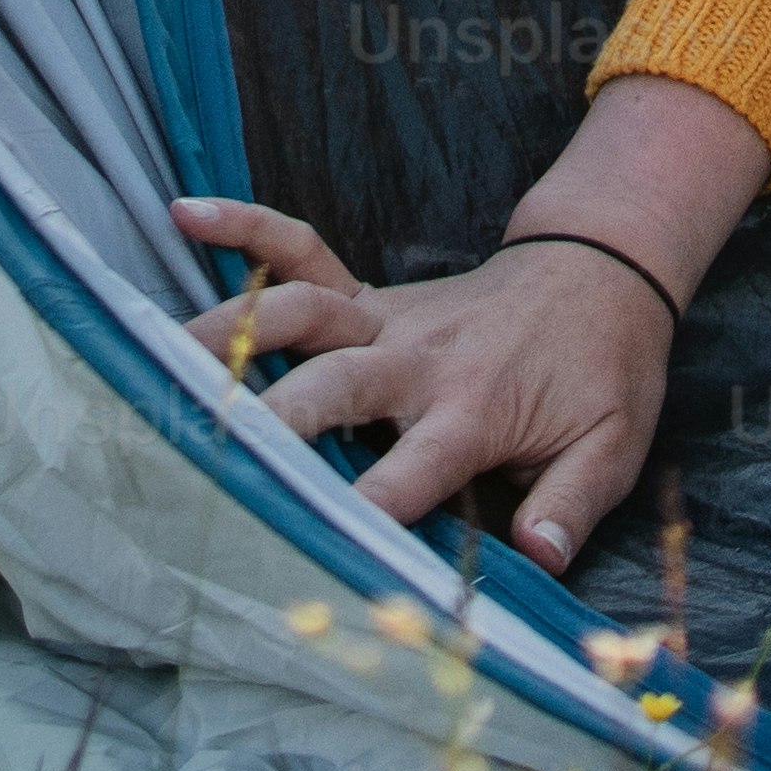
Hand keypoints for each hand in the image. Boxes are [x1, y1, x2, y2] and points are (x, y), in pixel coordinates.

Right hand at [170, 193, 677, 568]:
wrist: (604, 272)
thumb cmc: (603, 371)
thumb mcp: (612, 446)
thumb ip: (569, 504)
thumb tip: (537, 558)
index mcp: (473, 411)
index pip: (408, 476)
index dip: (363, 518)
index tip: (313, 555)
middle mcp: (418, 361)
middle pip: (333, 388)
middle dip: (274, 424)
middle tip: (209, 456)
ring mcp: (387, 320)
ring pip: (300, 315)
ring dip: (232, 333)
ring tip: (158, 361)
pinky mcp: (369, 295)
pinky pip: (303, 249)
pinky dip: (246, 227)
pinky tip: (186, 212)